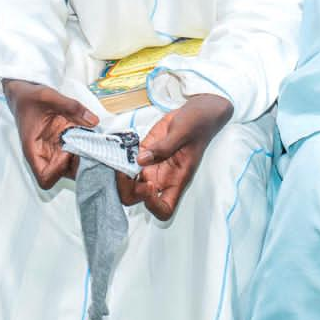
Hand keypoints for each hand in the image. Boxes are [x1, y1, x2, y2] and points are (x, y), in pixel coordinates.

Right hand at [3, 79, 96, 189]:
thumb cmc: (29, 98)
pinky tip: (89, 135)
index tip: (68, 152)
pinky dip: (83, 148)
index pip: (45, 178)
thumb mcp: (49, 96)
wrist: (22, 93)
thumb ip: (72, 107)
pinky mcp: (60, 143)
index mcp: (33, 149)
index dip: (59, 171)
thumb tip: (93, 121)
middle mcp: (43, 154)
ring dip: (82, 158)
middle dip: (77, 166)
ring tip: (91, 142)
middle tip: (88, 148)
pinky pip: (74, 153)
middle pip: (62, 175)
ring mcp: (53, 150)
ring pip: (70, 166)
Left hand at [118, 93, 233, 219]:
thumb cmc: (199, 123)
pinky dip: (121, 159)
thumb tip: (141, 159)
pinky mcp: (145, 152)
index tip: (148, 185)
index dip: (153, 204)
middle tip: (128, 171)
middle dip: (129, 190)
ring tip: (121, 157)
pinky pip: (128, 163)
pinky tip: (122, 147)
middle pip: (141, 199)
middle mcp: (163, 177)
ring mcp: (152, 165)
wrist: (199, 111)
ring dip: (121, 175)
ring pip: (130, 183)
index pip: (165, 208)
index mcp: (177, 178)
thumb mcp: (184, 131)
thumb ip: (164, 146)